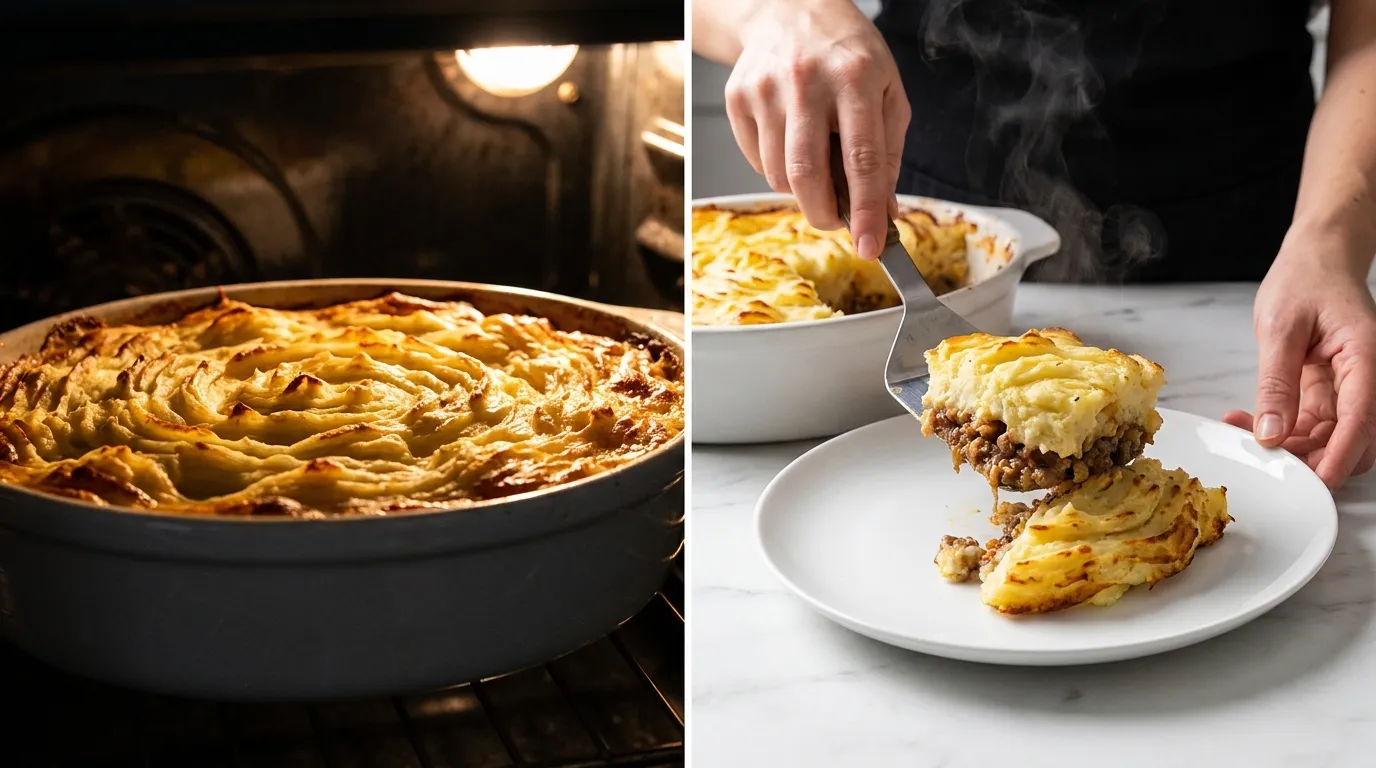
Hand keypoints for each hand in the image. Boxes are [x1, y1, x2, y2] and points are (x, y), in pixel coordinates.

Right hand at [725, 0, 908, 258]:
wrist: (789, 9)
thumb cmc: (846, 53)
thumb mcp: (887, 91)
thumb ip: (887, 153)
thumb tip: (883, 210)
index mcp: (855, 79)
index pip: (862, 159)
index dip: (866, 211)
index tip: (870, 246)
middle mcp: (807, 82)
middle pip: (807, 174)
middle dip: (823, 213)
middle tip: (836, 221)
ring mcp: (766, 90)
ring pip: (778, 174)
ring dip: (800, 189)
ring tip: (816, 165)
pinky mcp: (738, 98)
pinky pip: (755, 160)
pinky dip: (776, 168)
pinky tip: (790, 142)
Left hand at [1223, 233, 1375, 490]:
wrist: (1316, 256)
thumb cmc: (1306, 278)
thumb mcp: (1281, 328)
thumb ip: (1277, 382)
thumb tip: (1272, 432)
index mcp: (1365, 356)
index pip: (1361, 417)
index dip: (1341, 454)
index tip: (1319, 481)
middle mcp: (1365, 376)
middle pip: (1352, 436)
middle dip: (1314, 457)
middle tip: (1266, 462)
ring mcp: (1348, 384)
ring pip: (1330, 434)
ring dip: (1292, 444)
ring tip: (1243, 434)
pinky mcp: (1330, 387)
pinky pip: (1312, 420)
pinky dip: (1284, 427)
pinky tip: (1248, 422)